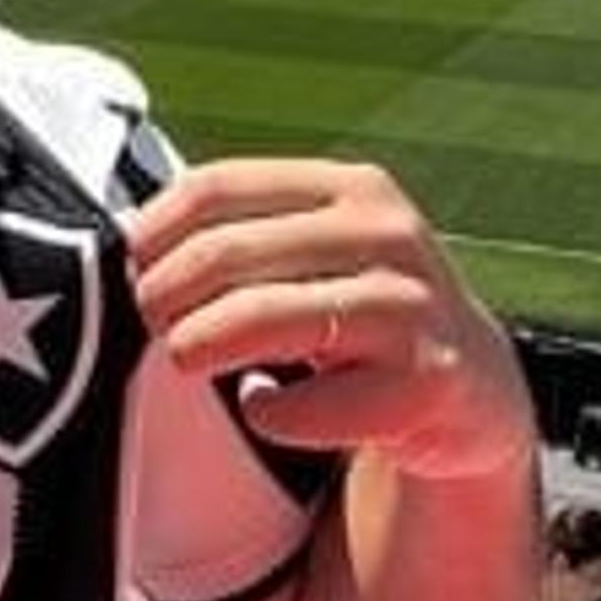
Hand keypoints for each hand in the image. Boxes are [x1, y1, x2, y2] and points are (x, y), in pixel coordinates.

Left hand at [124, 160, 525, 479]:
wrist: (470, 385)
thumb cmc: (365, 314)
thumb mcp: (318, 253)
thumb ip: (244, 236)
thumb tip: (130, 247)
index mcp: (352, 189)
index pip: (217, 188)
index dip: (153, 233)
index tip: (130, 270)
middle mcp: (388, 234)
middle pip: (226, 254)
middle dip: (164, 296)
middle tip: (151, 326)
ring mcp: (410, 307)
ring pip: (262, 318)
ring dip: (199, 344)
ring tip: (185, 358)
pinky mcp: (423, 382)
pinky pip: (305, 405)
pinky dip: (265, 412)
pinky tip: (263, 407)